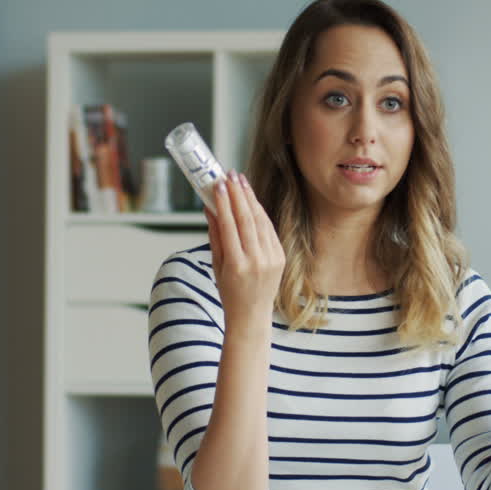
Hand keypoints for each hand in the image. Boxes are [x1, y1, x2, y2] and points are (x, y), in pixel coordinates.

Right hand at [204, 171, 284, 320]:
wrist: (251, 314)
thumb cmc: (229, 291)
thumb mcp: (217, 265)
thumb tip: (210, 207)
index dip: (224, 203)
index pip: (230, 226)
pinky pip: (269, 229)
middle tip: (230, 175)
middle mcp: (256, 261)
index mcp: (237, 265)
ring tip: (240, 181)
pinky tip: (251, 199)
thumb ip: (215, 236)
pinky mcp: (280, 257)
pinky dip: (260, 212)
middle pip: (247, 220)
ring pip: (260, 221)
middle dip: (238, 194)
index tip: (218, 185)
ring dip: (250, 198)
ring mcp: (271, 259)